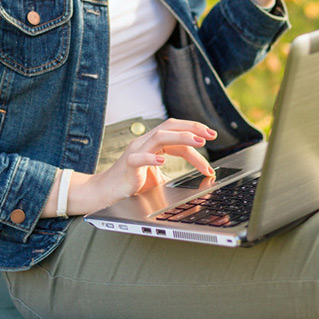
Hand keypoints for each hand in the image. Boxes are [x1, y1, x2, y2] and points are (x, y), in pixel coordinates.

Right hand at [58, 119, 216, 216]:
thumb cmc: (133, 184)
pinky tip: (162, 161)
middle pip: (169, 126)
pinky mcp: (128, 165)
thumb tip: (199, 181)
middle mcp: (145, 142)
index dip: (195, 135)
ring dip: (181, 138)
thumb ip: (175, 175)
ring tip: (199, 142)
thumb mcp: (159, 178)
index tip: (212, 138)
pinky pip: (139, 158)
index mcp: (153, 143)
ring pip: (159, 137)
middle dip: (192, 128)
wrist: (107, 192)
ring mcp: (135, 151)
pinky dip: (151, 158)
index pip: (176, 132)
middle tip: (211, 134)